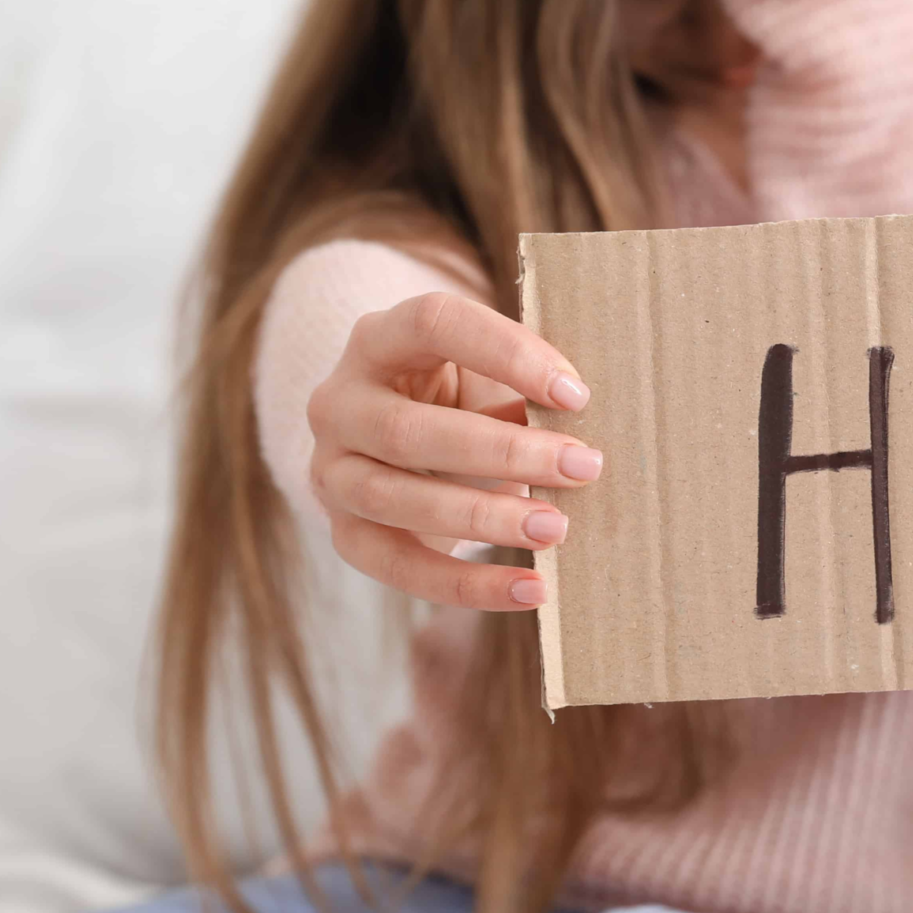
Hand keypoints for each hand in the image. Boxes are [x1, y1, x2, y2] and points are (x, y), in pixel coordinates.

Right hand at [305, 292, 602, 610]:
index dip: (506, 353)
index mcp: (380, 340)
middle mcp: (339, 402)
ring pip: (396, 500)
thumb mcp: (486, 377)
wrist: (398, 449)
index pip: (433, 323)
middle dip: (504, 451)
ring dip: (484, 518)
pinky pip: (398, 566)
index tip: (576, 394)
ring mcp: (330, 471)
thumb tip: (581, 418)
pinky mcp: (343, 532)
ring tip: (556, 529)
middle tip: (582, 466)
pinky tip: (530, 589)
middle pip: (408, 429)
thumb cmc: (462, 399)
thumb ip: (523, 388)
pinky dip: (467, 585)